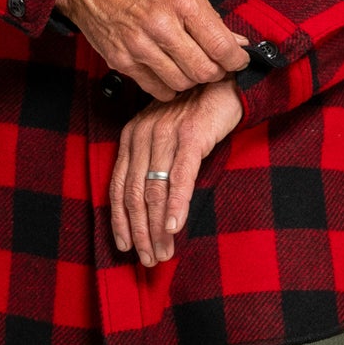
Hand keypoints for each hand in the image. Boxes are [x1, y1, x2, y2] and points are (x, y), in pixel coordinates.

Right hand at [55, 0, 249, 98]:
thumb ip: (210, 16)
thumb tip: (236, 42)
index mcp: (181, 1)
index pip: (221, 46)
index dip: (236, 60)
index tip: (238, 60)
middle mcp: (160, 25)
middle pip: (203, 71)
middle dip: (216, 72)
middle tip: (215, 65)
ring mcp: (139, 46)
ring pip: (181, 84)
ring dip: (191, 79)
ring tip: (190, 66)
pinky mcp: (121, 61)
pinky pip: (156, 89)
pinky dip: (168, 85)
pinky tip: (168, 70)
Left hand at [110, 77, 244, 265]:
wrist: (226, 85)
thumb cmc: (196, 116)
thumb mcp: (165, 138)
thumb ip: (153, 165)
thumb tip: (150, 211)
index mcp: (131, 137)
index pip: (117, 187)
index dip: (119, 221)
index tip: (125, 246)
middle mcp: (142, 135)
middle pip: (133, 194)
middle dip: (140, 232)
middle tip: (148, 259)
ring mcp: (165, 134)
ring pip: (154, 190)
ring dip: (157, 228)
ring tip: (163, 252)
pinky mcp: (191, 136)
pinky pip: (180, 177)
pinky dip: (176, 205)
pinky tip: (175, 227)